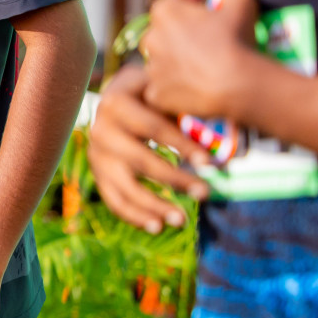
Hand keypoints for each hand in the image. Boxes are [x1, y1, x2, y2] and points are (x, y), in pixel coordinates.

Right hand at [89, 61, 209, 232]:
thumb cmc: (151, 93)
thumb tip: (221, 142)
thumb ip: (184, 108)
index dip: (183, 146)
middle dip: (175, 180)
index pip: (154, 128)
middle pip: (141, 161)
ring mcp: (96, 154)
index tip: (210, 163)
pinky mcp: (97, 173)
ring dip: (154, 206)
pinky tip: (157, 227)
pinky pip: (114, 200)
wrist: (118, 97)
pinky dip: (135, 216)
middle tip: (206, 193)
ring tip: (182, 220)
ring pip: (125, 186)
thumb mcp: (162, 90)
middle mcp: (100, 128)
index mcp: (116, 102)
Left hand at [140, 0, 260, 119]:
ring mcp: (151, 67)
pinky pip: (165, 87)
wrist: (235, 85)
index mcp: (164, 10)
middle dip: (186, 30)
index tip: (213, 3)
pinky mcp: (156, 93)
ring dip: (180, 60)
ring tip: (206, 66)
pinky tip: (197, 87)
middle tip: (211, 39)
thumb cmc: (236, 40)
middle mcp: (150, 37)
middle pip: (168, 28)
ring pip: (165, 59)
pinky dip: (177, 88)